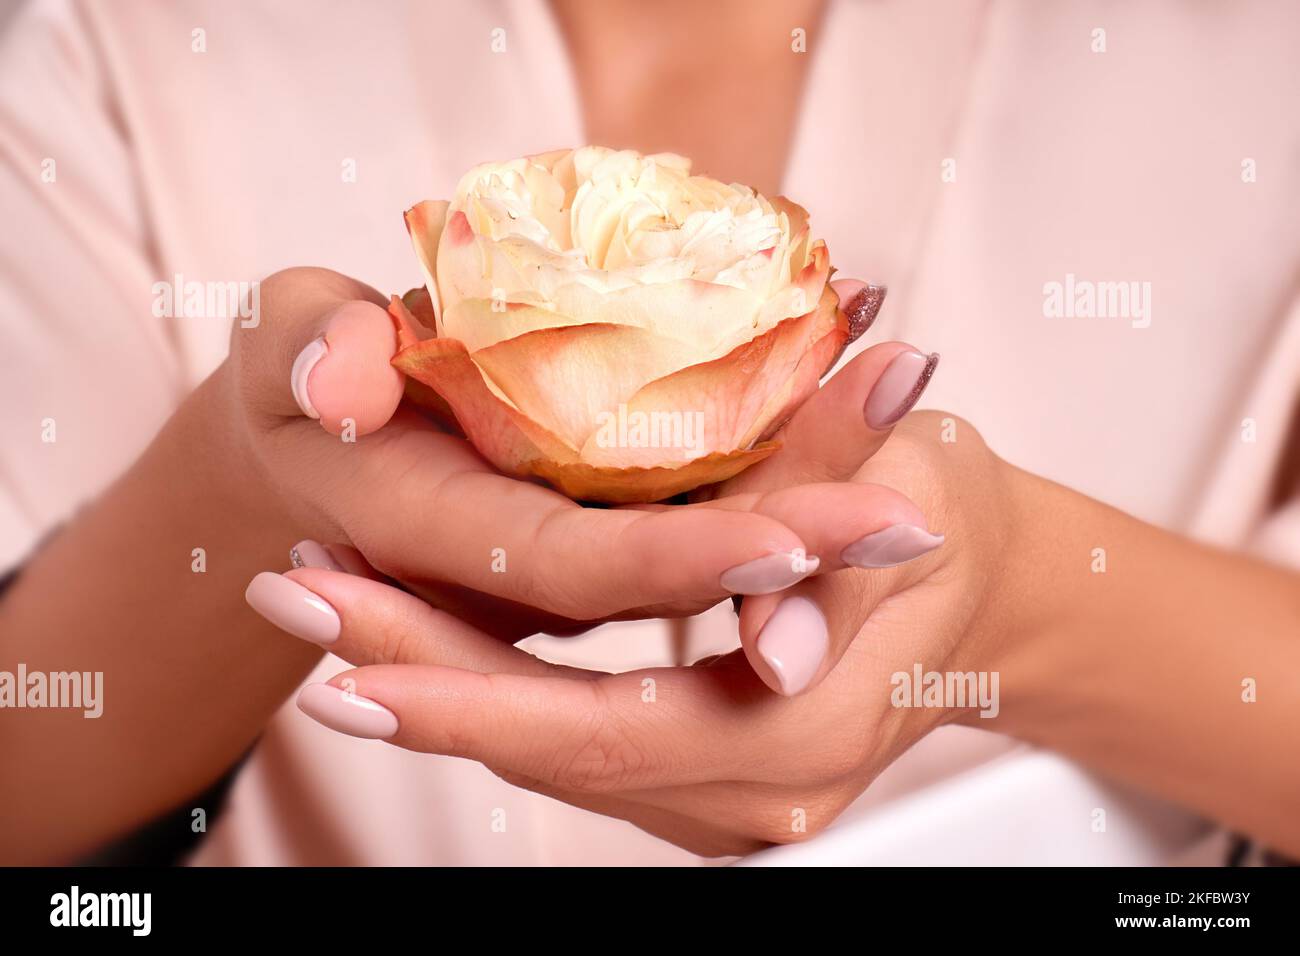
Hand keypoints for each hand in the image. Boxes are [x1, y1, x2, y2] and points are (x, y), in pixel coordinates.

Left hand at [247, 330, 1024, 855]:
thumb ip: (839, 556)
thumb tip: (772, 644)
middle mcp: (754, 792)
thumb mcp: (914, 496)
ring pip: (548, 755)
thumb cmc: (941, 513)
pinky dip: (484, 690)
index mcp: (799, 728)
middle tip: (293, 599)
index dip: (471, 702)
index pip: (603, 732)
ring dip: (430, 682)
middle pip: (549, 752)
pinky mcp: (701, 773)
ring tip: (322, 601)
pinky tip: (411, 631)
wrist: (978, 581)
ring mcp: (725, 796)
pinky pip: (572, 744)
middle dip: (410, 678)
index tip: (349, 662)